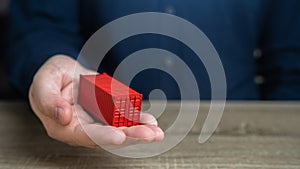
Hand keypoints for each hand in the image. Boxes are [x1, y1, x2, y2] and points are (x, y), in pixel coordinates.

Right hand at [29, 55, 163, 148]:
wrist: (62, 71)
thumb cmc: (50, 78)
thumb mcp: (43, 83)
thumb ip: (47, 100)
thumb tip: (62, 116)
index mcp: (65, 126)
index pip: (85, 135)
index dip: (103, 136)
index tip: (119, 136)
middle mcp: (84, 127)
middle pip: (108, 136)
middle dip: (130, 137)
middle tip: (149, 135)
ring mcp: (97, 119)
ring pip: (119, 129)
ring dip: (139, 131)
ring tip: (156, 132)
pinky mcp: (107, 111)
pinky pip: (123, 116)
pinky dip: (137, 119)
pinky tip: (150, 121)